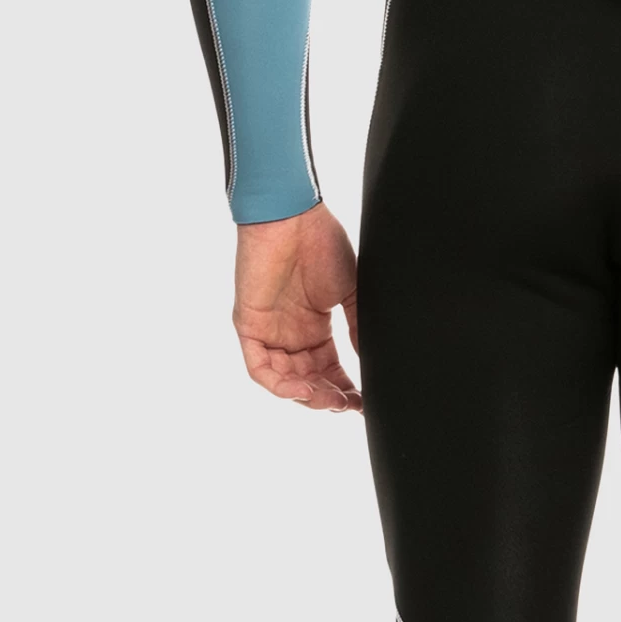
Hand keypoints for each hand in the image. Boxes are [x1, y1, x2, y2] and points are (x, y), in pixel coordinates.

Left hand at [233, 202, 362, 413]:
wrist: (293, 217)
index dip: (344, 389)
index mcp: (314, 325)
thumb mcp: (350, 289)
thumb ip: (357, 326)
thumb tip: (371, 360)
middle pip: (307, 380)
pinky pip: (259, 368)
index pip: (328, 369)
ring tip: (329, 400)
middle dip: (327, 397)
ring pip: (284, 381)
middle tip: (347, 404)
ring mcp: (269, 332)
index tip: (363, 402)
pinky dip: (279, 385)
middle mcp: (290, 334)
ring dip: (306, 396)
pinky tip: (302, 389)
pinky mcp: (249, 327)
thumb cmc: (322, 243)